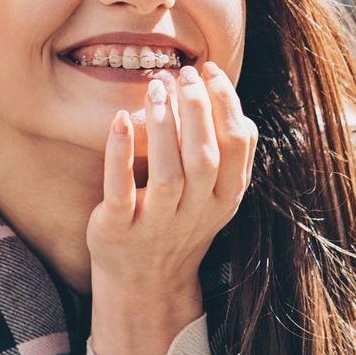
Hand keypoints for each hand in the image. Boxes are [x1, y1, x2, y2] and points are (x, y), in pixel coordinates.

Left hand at [86, 60, 257, 354]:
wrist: (144, 283)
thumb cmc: (178, 224)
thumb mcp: (213, 198)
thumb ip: (226, 158)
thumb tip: (234, 105)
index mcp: (224, 199)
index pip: (237, 147)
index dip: (227, 104)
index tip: (209, 70)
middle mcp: (196, 213)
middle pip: (204, 158)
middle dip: (196, 110)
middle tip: (182, 74)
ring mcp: (158, 225)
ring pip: (169, 175)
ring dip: (164, 128)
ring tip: (156, 87)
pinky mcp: (119, 231)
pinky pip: (120, 191)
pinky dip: (119, 154)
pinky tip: (119, 119)